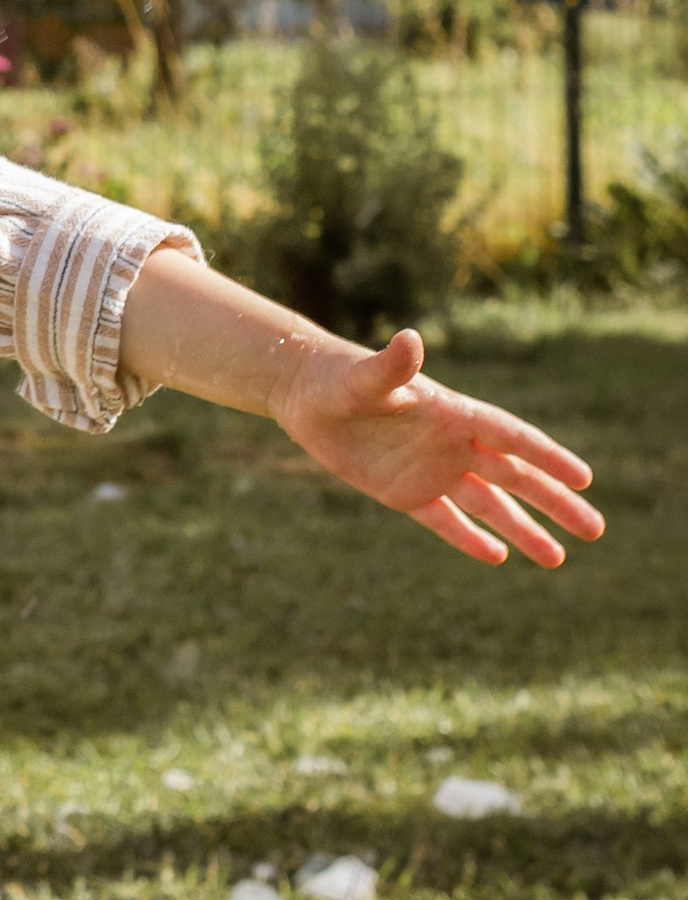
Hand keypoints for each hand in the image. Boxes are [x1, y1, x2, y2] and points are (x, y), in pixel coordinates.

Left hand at [275, 328, 598, 568]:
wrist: (304, 392)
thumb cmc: (337, 376)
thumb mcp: (363, 377)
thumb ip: (391, 366)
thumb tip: (411, 339)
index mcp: (453, 412)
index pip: (511, 438)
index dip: (547, 457)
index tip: (584, 478)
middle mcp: (452, 444)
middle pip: (515, 477)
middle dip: (555, 502)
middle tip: (595, 529)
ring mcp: (432, 470)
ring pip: (488, 505)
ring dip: (523, 530)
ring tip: (557, 559)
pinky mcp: (405, 493)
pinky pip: (445, 521)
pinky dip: (470, 538)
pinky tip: (499, 557)